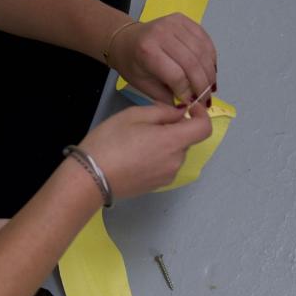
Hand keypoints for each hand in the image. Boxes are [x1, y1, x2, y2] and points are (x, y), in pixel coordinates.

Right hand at [78, 102, 211, 200]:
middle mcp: (176, 161)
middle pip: (186, 140)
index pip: (204, 129)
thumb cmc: (109, 142)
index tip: (188, 109)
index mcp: (173, 141)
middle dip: (173, 129)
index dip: (201, 116)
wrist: (90, 178)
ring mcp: (167, 176)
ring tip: (135, 141)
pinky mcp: (156, 186)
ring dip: (163, 144)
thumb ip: (162, 112)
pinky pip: (164, 166)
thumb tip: (179, 113)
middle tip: (145, 124)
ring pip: (174, 153)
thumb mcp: (133, 115)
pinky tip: (133, 156)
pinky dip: (156, 158)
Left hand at [109, 13, 217, 108]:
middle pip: (192, 63)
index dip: (188, 92)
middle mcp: (161, 33)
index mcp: (147, 51)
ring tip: (210, 87)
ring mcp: (174, 23)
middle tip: (206, 99)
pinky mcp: (183, 19)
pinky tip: (209, 70)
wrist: (125, 39)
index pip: (176, 75)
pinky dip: (210, 57)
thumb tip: (189, 107)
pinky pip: (204, 40)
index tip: (193, 104)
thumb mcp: (143, 85)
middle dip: (202, 84)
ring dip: (209, 72)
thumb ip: (166, 96)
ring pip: (202, 51)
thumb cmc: (133, 65)